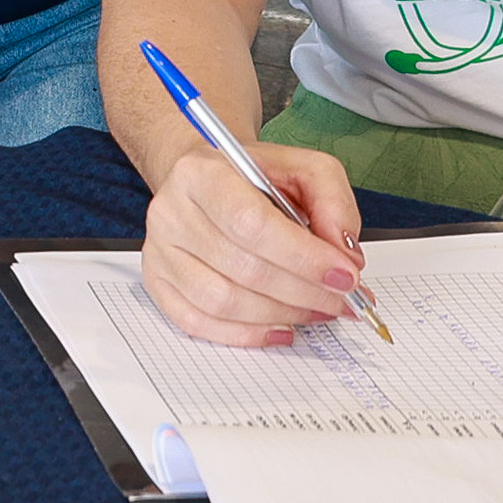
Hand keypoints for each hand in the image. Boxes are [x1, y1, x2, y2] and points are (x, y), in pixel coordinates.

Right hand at [140, 141, 367, 347]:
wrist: (211, 182)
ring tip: (317, 309)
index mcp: (202, 172)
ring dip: (282, 314)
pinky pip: (197, 322)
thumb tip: (342, 253)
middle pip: (242, 268)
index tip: (345, 275)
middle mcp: (171, 211)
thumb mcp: (304, 169)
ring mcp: (159, 250)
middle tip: (342, 300)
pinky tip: (281, 328)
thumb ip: (333, 202)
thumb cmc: (256, 178)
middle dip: (304, 292)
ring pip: (222, 302)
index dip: (303, 257)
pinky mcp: (157, 282)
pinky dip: (246, 334)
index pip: (251, 224)